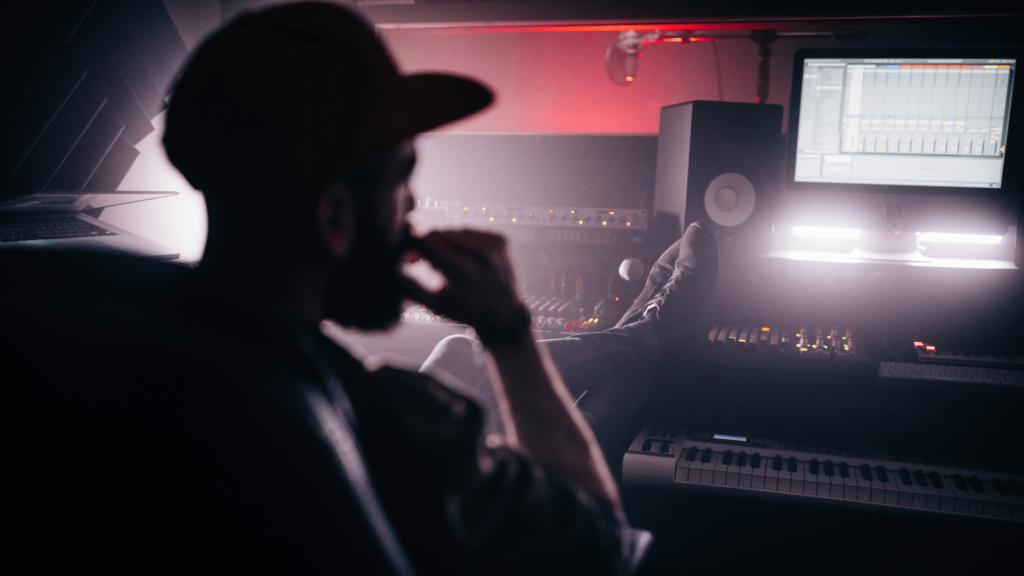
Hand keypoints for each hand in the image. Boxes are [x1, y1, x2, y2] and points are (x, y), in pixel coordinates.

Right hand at [402, 230, 523, 335]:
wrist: (506, 315)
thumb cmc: (466, 311)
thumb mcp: (435, 306)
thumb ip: (410, 288)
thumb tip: (390, 271)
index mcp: (462, 272)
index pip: (426, 242)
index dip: (411, 243)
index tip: (404, 251)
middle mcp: (480, 255)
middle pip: (438, 234)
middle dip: (424, 244)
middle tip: (417, 260)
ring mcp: (493, 245)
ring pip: (452, 230)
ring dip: (442, 242)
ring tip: (441, 262)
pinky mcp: (501, 240)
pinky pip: (470, 231)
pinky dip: (460, 241)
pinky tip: (459, 256)